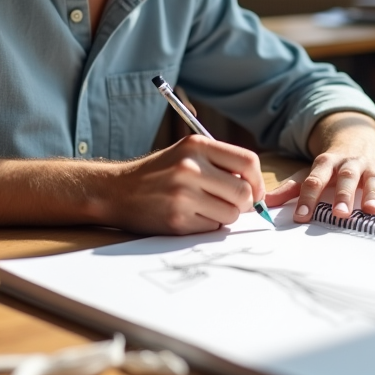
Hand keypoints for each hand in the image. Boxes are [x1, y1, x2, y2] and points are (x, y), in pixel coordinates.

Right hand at [99, 135, 265, 234]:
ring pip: (231, 214)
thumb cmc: (158, 173)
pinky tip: (190, 216)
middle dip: (244, 203)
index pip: (248, 161)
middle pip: (244, 192)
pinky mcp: (177, 220)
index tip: (254, 190)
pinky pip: (212, 228)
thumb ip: (220, 164)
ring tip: (206, 208)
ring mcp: (183, 195)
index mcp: (197, 146)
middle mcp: (190, 167)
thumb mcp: (186, 154)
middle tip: (233, 204)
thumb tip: (256, 188)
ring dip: (225, 216)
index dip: (258, 180)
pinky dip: (207, 225)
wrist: (117, 190)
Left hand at [264, 112, 374, 222]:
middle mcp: (349, 163)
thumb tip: (265, 203)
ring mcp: (369, 167)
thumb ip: (291, 188)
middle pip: (346, 177)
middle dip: (344, 195)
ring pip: (372, 178)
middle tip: (341, 213)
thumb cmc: (331, 166)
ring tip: (371, 211)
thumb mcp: (311, 172)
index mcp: (326, 163)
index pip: (315, 180)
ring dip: (372, 194)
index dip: (308, 198)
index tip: (302, 217)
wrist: (357, 139)